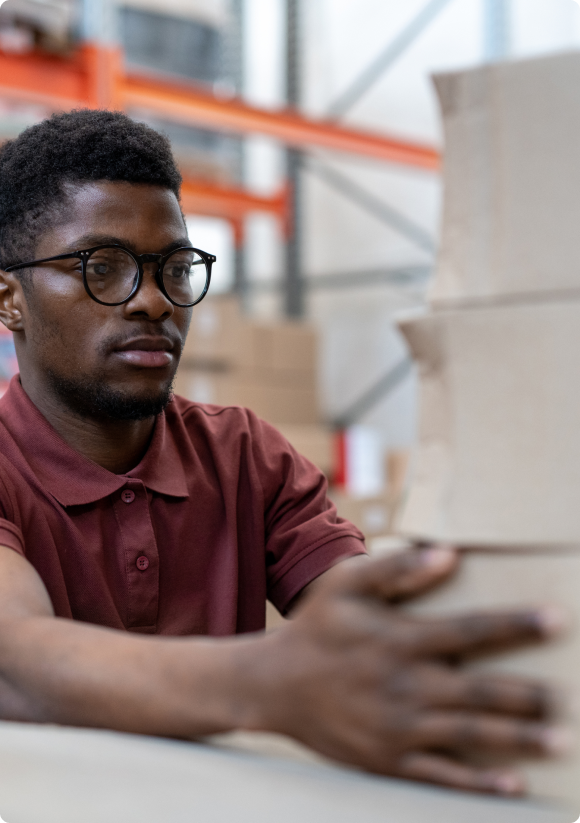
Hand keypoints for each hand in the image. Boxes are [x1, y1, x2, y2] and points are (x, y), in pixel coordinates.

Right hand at [247, 548, 567, 795]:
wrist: (275, 684)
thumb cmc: (316, 627)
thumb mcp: (347, 585)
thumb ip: (398, 568)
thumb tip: (448, 554)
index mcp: (401, 640)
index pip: (471, 630)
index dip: (516, 624)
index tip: (556, 619)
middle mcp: (406, 685)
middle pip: (482, 691)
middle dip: (531, 693)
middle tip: (573, 696)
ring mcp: (398, 728)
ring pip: (471, 735)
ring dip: (520, 738)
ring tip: (560, 740)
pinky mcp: (389, 759)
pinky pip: (442, 775)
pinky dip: (479, 782)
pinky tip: (513, 784)